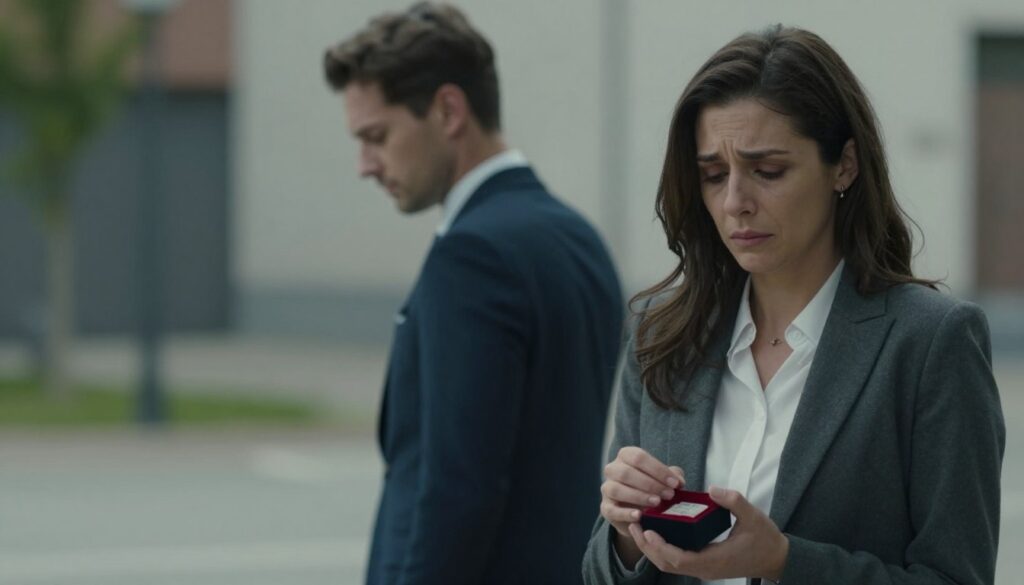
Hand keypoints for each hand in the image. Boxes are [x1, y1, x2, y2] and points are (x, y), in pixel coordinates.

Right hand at [600, 447, 684, 565]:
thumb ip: (672, 476)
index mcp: (626, 456)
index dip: (658, 469)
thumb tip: (679, 481)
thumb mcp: (663, 478)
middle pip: (626, 472)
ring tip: (656, 503)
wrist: (639, 511)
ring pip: (616, 489)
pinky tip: (639, 516)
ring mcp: (607, 488)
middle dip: (650, 484)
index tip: (675, 483)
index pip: (639, 457)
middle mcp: (613, 469)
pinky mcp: (606, 508)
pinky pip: (612, 510)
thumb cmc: (652, 487)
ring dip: (638, 496)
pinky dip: (625, 513)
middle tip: (669, 495)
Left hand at [627, 486, 788, 581]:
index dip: (659, 546)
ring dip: (653, 548)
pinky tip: (658, 531)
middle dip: (648, 547)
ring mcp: (704, 569)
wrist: (777, 558)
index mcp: (713, 560)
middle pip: (667, 564)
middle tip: (633, 524)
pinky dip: (664, 548)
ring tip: (640, 527)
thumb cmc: (765, 539)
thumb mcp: (753, 516)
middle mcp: (705, 568)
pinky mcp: (704, 564)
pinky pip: (678, 560)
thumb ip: (734, 501)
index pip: (678, 559)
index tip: (646, 530)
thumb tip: (712, 489)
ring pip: (670, 564)